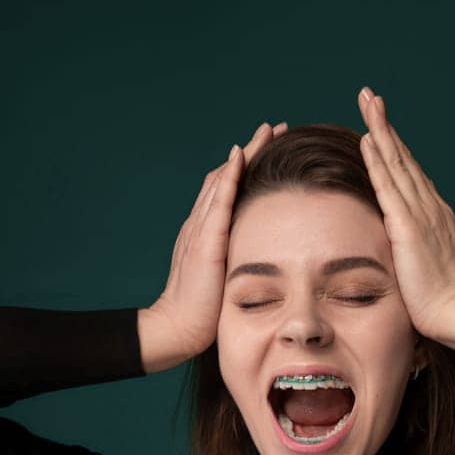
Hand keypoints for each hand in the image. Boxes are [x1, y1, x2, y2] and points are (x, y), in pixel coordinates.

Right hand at [147, 121, 288, 360]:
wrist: (178, 327)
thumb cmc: (204, 310)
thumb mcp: (224, 275)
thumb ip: (236, 257)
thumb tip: (261, 253)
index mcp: (207, 231)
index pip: (228, 189)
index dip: (248, 166)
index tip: (272, 147)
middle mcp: (201, 222)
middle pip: (227, 176)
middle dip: (252, 150)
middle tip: (276, 127)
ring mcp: (200, 229)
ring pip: (224, 179)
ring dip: (247, 153)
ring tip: (268, 131)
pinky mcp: (204, 241)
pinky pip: (218, 201)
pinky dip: (229, 177)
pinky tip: (241, 156)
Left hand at [355, 86, 454, 349]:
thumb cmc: (444, 301)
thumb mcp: (428, 267)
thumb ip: (416, 251)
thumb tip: (404, 250)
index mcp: (432, 215)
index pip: (408, 174)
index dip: (393, 147)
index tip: (378, 125)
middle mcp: (429, 206)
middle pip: (402, 157)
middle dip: (385, 125)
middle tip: (369, 96)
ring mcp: (420, 213)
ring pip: (396, 162)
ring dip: (381, 130)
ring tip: (368, 103)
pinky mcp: (408, 227)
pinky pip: (389, 187)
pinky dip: (379, 160)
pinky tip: (368, 140)